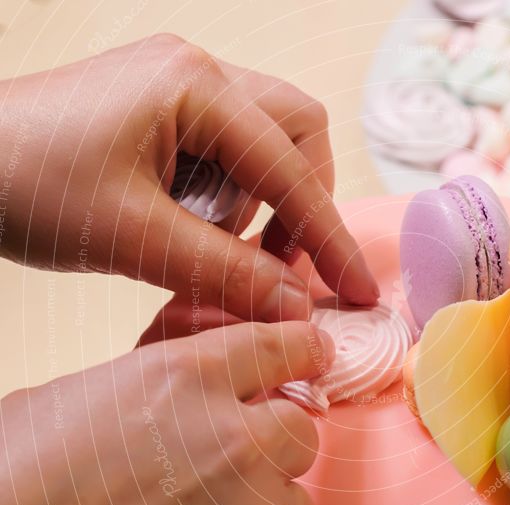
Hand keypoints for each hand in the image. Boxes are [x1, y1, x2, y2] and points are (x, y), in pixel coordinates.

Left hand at [0, 34, 378, 320]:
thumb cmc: (23, 184)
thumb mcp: (134, 238)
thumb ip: (227, 273)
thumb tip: (297, 305)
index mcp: (195, 87)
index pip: (292, 170)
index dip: (328, 237)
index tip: (355, 289)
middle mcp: (198, 73)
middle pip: (297, 134)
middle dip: (302, 202)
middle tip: (278, 262)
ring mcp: (180, 86)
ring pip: (267, 143)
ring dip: (262, 202)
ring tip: (218, 245)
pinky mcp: (164, 109)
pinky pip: (228, 152)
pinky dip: (230, 196)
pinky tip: (193, 224)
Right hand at [0, 322, 332, 504]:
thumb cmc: (22, 469)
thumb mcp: (93, 389)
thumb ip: (168, 379)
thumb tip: (208, 386)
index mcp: (191, 376)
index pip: (283, 347)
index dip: (302, 349)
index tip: (313, 354)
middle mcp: (232, 438)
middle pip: (301, 431)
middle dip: (273, 442)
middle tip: (234, 460)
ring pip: (295, 503)